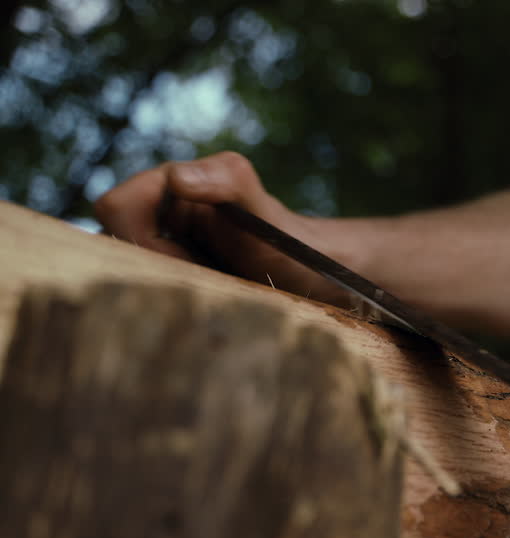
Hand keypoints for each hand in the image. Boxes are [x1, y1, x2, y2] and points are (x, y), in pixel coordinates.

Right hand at [94, 152, 349, 305]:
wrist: (307, 284)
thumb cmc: (287, 243)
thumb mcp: (261, 209)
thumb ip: (227, 181)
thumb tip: (176, 178)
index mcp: (168, 187)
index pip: (115, 207)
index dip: (142, 237)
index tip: (186, 260)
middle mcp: (155, 215)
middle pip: (115, 243)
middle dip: (155, 268)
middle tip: (202, 281)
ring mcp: (158, 247)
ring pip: (127, 270)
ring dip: (163, 287)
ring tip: (208, 291)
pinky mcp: (167, 276)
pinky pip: (144, 290)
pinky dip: (168, 301)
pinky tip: (203, 301)